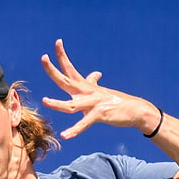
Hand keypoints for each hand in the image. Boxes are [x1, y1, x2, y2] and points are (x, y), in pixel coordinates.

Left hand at [40, 39, 158, 139]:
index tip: (57, 42)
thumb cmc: (116, 101)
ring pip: (71, 105)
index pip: (70, 69)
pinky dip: (74, 130)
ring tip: (45, 101)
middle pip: (65, 80)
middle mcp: (87, 92)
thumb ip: (93, 83)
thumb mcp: (101, 91)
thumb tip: (96, 73)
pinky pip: (84, 123)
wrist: (134, 109)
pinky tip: (65, 136)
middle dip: (53, 70)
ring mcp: (93, 103)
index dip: (62, 56)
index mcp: (85, 86)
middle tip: (43, 57)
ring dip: (57, 104)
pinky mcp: (99, 114)